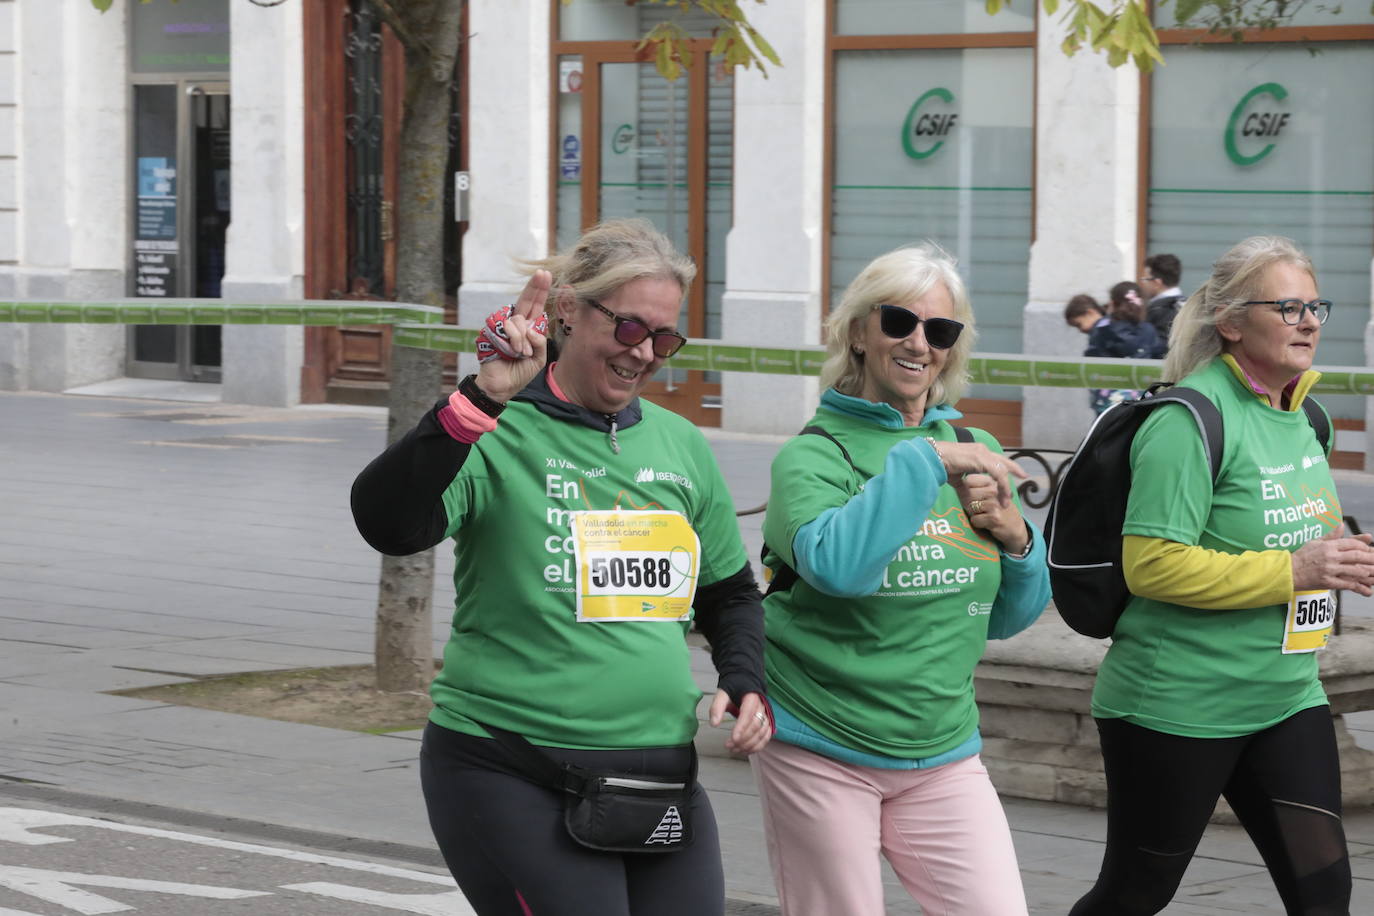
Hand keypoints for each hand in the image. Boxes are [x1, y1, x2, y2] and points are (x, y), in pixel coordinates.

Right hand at [474, 270, 551, 402]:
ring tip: (521, 353)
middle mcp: (515, 324)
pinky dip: (515, 340)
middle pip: (525, 301)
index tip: (545, 275)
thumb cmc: (519, 372)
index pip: (535, 307)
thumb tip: (532, 327)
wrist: (502, 385)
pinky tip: (513, 351)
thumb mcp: (539, 358)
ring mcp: (503, 326)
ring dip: (524, 339)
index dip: (539, 291)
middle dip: (535, 287)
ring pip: (519, 320)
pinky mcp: (492, 330)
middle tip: (542, 274)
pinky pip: (509, 327)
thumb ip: (541, 341)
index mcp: (528, 328)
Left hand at [708, 690, 770, 755]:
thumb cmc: (733, 689)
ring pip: (762, 733)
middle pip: (755, 726)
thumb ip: (717, 707)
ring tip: (734, 750)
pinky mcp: (766, 723)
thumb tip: (714, 723)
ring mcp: (765, 715)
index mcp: (751, 698)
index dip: (741, 727)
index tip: (733, 738)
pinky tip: (745, 751)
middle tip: (729, 745)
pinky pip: (766, 737)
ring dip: (749, 745)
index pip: (748, 714)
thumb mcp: (722, 694)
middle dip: (743, 739)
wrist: (745, 683)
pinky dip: (757, 746)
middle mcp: (761, 707)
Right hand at [929, 441, 1026, 508]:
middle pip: (1003, 461)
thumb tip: (965, 492)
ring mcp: (983, 453)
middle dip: (1014, 468)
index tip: (1010, 475)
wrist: (933, 457)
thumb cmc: (940, 464)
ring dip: (1005, 487)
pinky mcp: (982, 460)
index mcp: (976, 451)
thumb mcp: (956, 476)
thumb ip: (964, 483)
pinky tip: (1002, 496)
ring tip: (1007, 500)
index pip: (994, 459)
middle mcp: (982, 450)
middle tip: (1023, 475)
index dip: (1003, 467)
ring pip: (1002, 470)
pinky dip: (1002, 486)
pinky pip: (998, 475)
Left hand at [954, 473, 1027, 550]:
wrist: (1015, 527)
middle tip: (979, 508)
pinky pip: (974, 520)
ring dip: (974, 514)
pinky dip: (978, 523)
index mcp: (993, 482)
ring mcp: (995, 504)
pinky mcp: (995, 517)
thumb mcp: (991, 494)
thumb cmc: (999, 509)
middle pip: (967, 494)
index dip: (965, 489)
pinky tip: (987, 523)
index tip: (973, 495)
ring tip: (985, 515)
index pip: (968, 480)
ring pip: (970, 507)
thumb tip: (957, 483)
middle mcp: (995, 491)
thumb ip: (977, 487)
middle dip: (968, 503)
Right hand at [1291, 525, 1373, 595]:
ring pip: (1355, 570)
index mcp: (1328, 546)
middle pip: (1357, 556)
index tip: (1368, 549)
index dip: (1363, 546)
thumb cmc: (1301, 556)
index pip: (1351, 544)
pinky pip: (1347, 584)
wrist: (1287, 572)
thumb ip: (1331, 536)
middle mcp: (1330, 556)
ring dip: (1367, 572)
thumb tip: (1341, 525)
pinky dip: (1358, 585)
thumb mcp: (1315, 542)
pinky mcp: (1327, 582)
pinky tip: (1366, 587)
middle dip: (1370, 558)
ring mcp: (1329, 570)